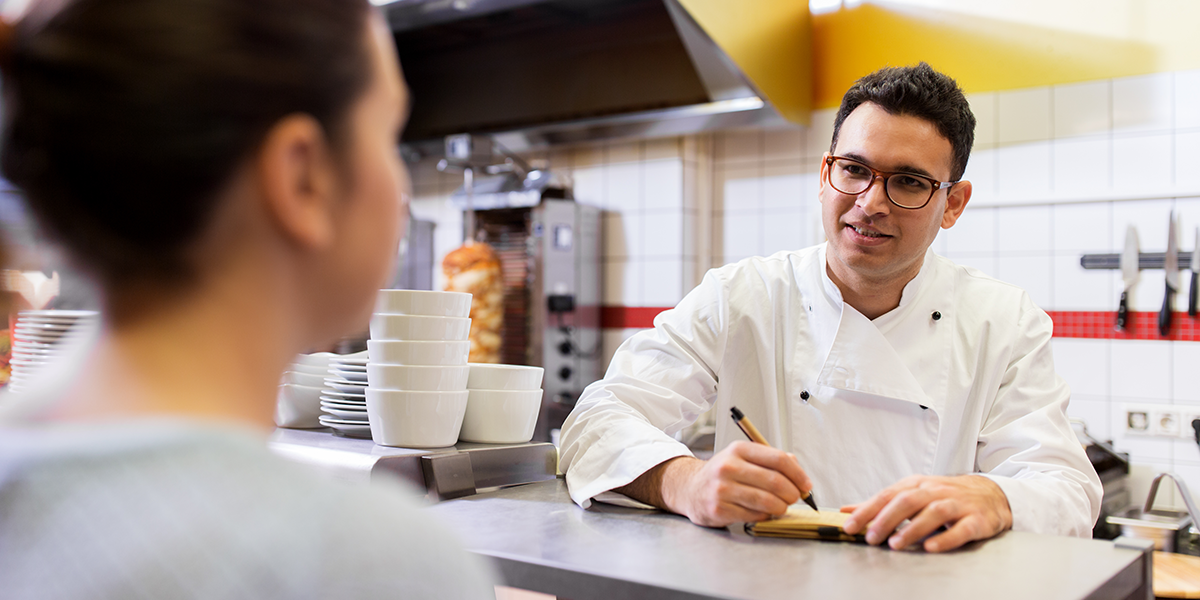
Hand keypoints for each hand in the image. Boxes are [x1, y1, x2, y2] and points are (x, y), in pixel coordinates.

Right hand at [656, 441, 812, 527]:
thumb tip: (798, 472)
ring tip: (781, 507)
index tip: (806, 485)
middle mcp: (729, 467)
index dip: (798, 474)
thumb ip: (771, 461)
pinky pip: (754, 515)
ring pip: (767, 501)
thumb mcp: (743, 458)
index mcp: (739, 450)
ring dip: (781, 507)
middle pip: (775, 481)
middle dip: (792, 494)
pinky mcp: (719, 508)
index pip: (779, 459)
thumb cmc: (722, 474)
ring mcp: (722, 489)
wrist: (690, 488)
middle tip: (795, 498)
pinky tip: (763, 512)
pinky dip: (765, 515)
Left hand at [840, 475, 1011, 552]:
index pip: (888, 495)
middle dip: (886, 519)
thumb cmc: (945, 495)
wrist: (990, 494)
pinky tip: (931, 547)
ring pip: (932, 513)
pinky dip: (945, 538)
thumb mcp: (912, 494)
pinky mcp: (976, 520)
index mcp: (917, 484)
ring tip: (895, 544)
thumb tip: (846, 510)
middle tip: (871, 538)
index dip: (867, 510)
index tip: (850, 525)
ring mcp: (957, 504)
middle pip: (908, 501)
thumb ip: (881, 504)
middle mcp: (935, 491)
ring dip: (912, 529)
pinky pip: (961, 529)